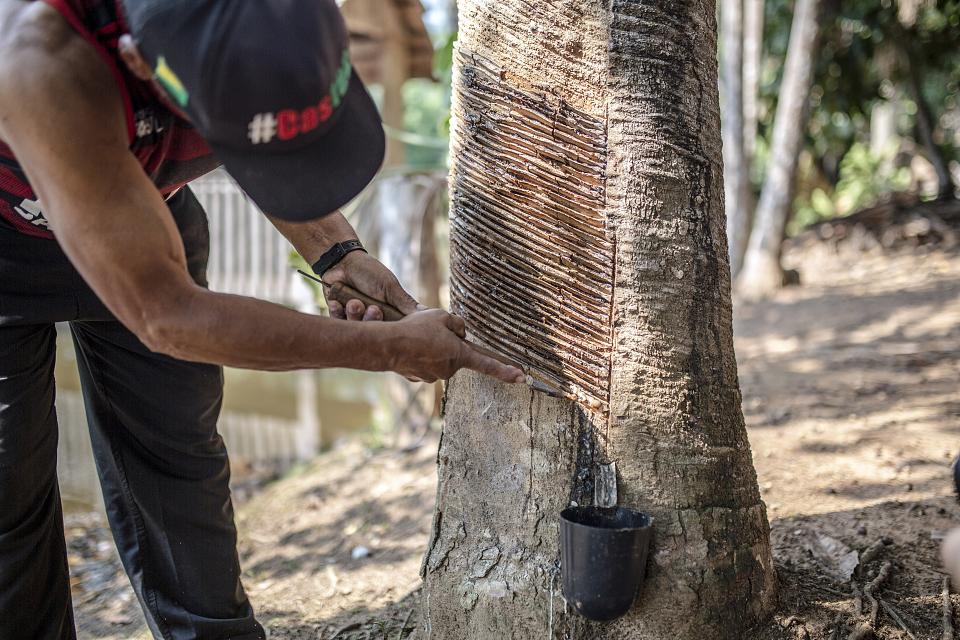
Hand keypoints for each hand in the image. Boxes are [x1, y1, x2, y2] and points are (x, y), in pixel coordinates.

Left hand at [323, 251, 420, 320]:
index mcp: (389, 314)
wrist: (342, 261)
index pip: (394, 329)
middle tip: (372, 308)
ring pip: (357, 328)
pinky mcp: (339, 316)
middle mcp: (373, 319)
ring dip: (354, 314)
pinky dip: (338, 312)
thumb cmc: (370, 272)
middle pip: (374, 331)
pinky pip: (338, 323)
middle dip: (371, 319)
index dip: (391, 328)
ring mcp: (356, 318)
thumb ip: (405, 303)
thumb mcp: (390, 287)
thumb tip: (429, 315)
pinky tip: (338, 303)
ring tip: (353, 302)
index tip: (387, 318)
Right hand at [387, 309, 525, 383]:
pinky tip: (408, 346)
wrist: (387, 345)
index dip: (505, 371)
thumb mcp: (442, 316)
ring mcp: (432, 375)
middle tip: (429, 330)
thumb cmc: (416, 328)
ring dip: (431, 347)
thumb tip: (460, 332)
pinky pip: (423, 362)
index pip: (487, 364)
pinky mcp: (417, 377)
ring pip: (437, 357)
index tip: (522, 378)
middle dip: (446, 342)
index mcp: (459, 355)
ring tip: (415, 336)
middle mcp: (449, 369)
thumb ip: (457, 323)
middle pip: (454, 353)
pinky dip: (418, 354)